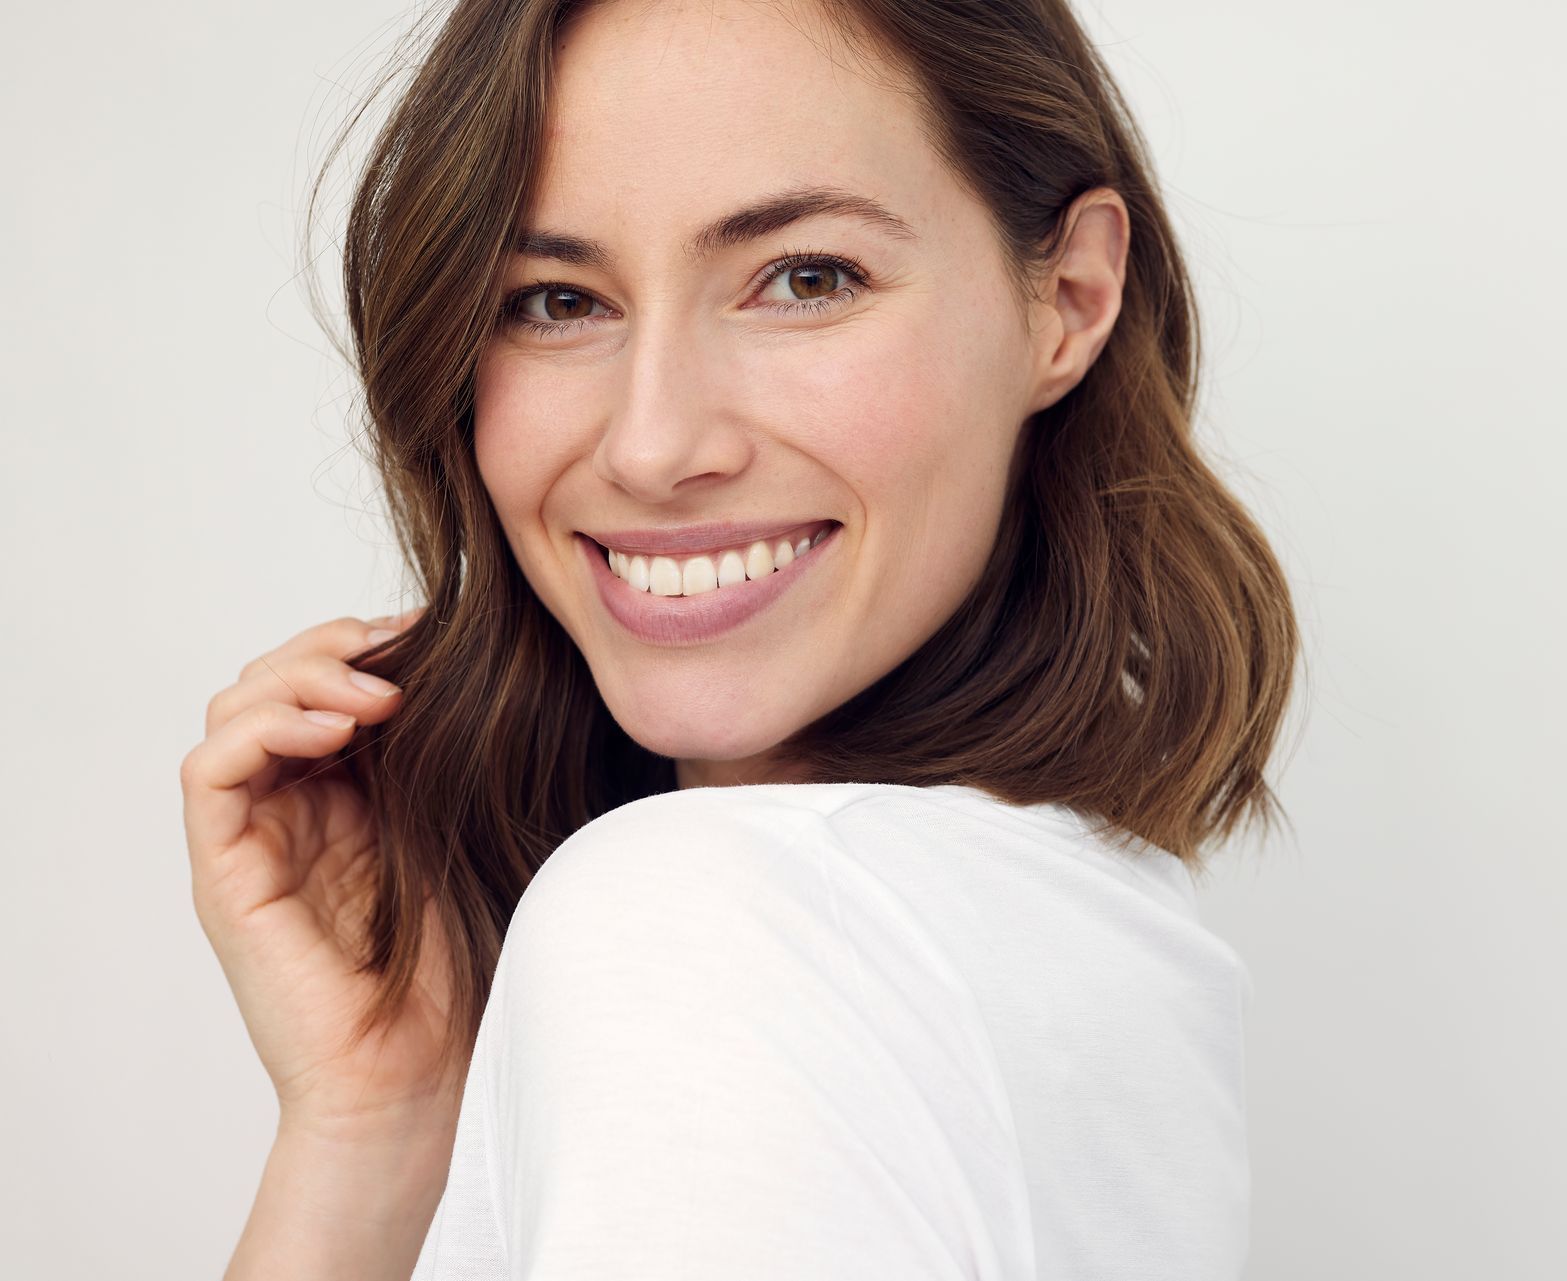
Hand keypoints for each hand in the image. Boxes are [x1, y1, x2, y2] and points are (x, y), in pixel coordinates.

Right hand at [181, 607, 460, 1139]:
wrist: (419, 1071)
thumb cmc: (455, 963)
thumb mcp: (460, 828)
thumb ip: (440, 754)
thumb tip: (460, 659)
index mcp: (345, 793)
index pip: (323, 682)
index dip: (366, 643)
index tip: (433, 631)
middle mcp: (290, 807)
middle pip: (272, 681)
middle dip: (331, 646)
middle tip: (401, 649)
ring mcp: (253, 838)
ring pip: (235, 709)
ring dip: (301, 676)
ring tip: (377, 692)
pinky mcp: (225, 873)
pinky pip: (210, 771)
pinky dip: (265, 728)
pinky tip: (337, 727)